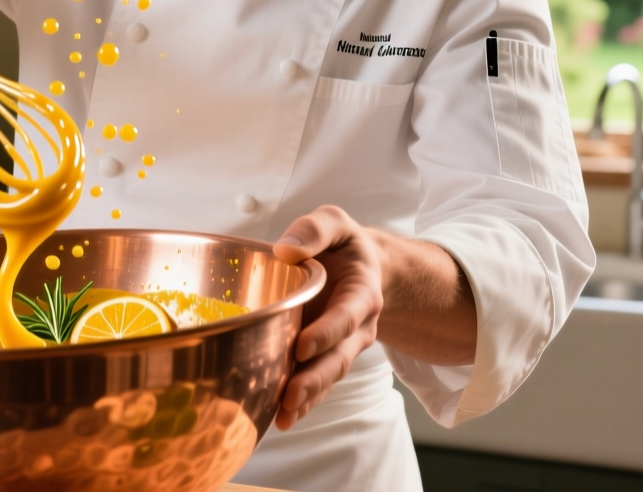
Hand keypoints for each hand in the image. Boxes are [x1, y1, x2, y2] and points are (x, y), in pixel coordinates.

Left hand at [270, 205, 383, 428]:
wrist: (359, 266)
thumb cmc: (342, 245)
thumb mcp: (334, 223)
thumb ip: (314, 230)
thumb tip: (286, 249)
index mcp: (361, 292)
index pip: (346, 316)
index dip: (327, 332)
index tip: (303, 346)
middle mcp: (358, 326)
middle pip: (339, 357)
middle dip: (315, 378)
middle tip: (289, 395)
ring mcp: (343, 347)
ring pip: (329, 376)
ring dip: (307, 397)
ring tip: (283, 415)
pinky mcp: (326, 357)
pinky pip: (319, 383)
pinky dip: (303, 402)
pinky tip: (281, 418)